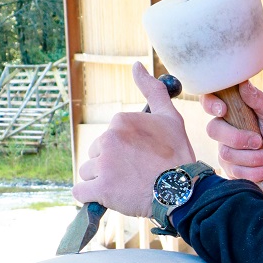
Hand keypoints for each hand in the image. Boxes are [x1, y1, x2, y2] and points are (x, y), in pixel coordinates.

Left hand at [73, 63, 196, 216]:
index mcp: (121, 121)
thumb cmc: (177, 155)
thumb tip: (136, 65)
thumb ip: (152, 89)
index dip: (124, 150)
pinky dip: (89, 196)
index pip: (109, 138)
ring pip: (88, 172)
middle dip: (110, 165)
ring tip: (126, 186)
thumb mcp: (170, 117)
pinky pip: (80, 192)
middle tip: (135, 174)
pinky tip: (106, 196)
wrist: (182, 190)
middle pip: (96, 154)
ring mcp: (104, 164)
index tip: (141, 159)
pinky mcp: (101, 188)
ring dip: (101, 181)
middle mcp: (109, 138)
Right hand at [201, 81, 262, 198]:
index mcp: (236, 114)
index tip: (223, 110)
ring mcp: (227, 152)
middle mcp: (227, 132)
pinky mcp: (232, 171)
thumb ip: (260, 102)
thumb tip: (243, 83)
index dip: (210, 104)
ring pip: (226, 154)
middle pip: (213, 130)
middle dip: (238, 138)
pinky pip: (235, 172)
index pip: (211, 103)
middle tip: (260, 142)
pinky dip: (256, 172)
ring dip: (254, 158)